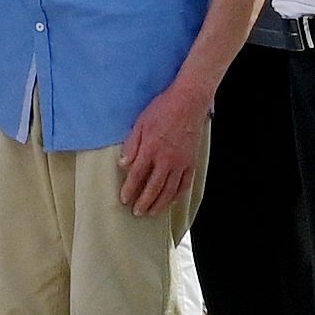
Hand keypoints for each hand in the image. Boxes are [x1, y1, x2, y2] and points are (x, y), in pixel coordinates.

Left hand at [116, 83, 205, 219]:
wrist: (189, 102)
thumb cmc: (163, 109)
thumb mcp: (140, 122)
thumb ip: (131, 144)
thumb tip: (123, 163)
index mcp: (150, 149)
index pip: (137, 175)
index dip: (130, 189)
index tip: (124, 199)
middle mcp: (166, 159)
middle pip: (153, 187)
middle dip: (144, 202)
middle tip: (137, 212)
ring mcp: (181, 162)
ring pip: (169, 190)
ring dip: (159, 203)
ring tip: (151, 212)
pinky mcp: (191, 162)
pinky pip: (185, 184)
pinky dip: (177, 195)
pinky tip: (171, 201)